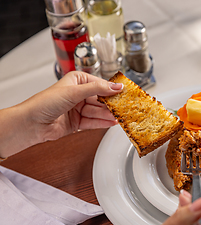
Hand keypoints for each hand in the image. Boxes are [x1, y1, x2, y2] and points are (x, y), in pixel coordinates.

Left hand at [0, 71, 122, 157]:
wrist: (31, 124)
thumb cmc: (44, 103)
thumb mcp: (74, 91)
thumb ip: (97, 89)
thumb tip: (115, 86)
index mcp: (77, 81)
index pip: (100, 84)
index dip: (112, 90)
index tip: (124, 93)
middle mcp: (78, 94)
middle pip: (101, 99)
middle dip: (112, 104)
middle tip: (125, 107)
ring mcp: (78, 109)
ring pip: (98, 111)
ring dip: (109, 115)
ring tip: (120, 116)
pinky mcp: (78, 122)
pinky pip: (94, 122)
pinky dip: (103, 122)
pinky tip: (112, 122)